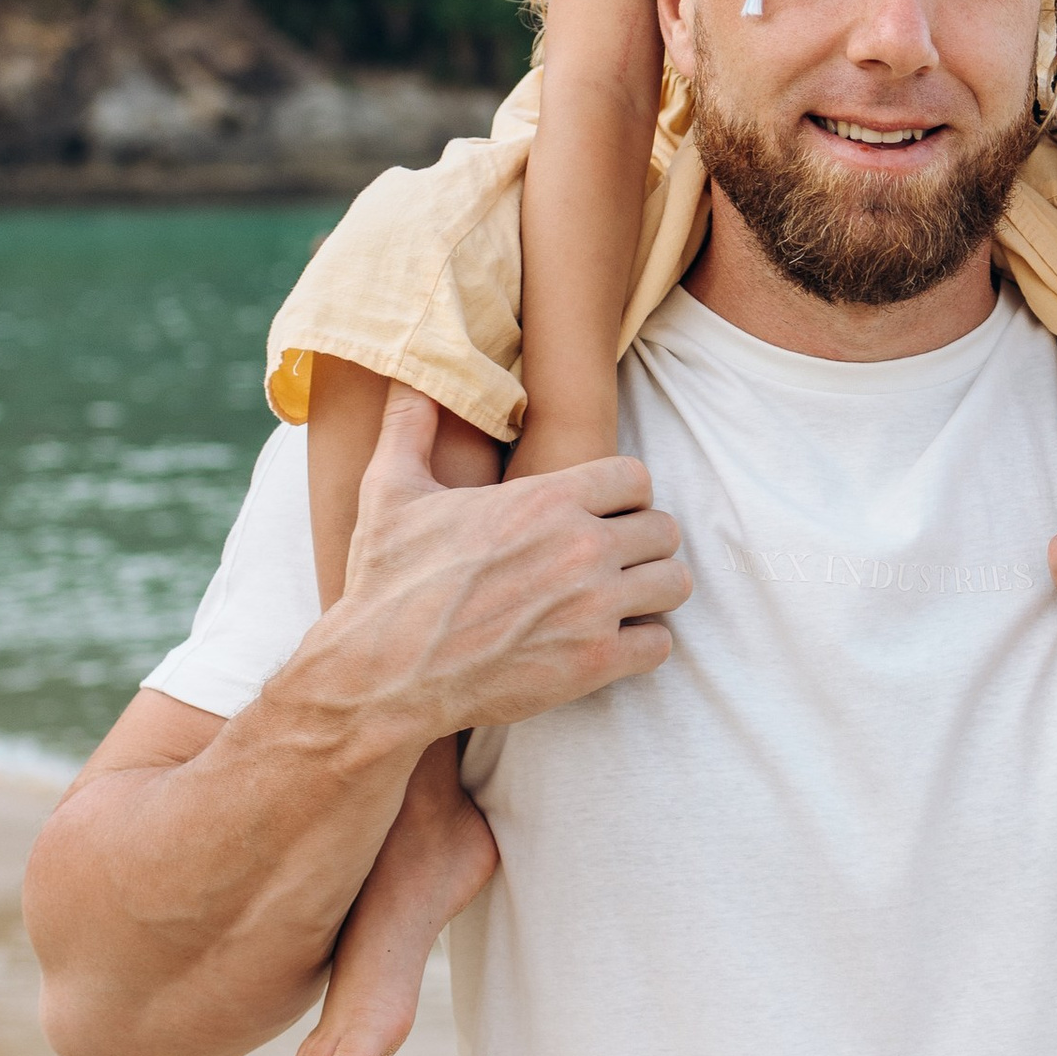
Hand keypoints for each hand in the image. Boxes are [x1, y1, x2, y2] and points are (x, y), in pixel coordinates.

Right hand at [334, 384, 689, 738]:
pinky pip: (660, 644)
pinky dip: (642, 644)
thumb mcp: (389, 491)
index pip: (636, 477)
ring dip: (652, 590)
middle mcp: (580, 547)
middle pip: (664, 529)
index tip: (604, 515)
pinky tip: (612, 643)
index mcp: (545, 499)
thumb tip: (407, 380)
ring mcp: (593, 606)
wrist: (383, 675)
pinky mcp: (595, 663)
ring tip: (623, 600)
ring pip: (673, 583)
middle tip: (614, 562)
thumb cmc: (387, 583)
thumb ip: (409, 427)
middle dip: (642, 543)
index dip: (623, 496)